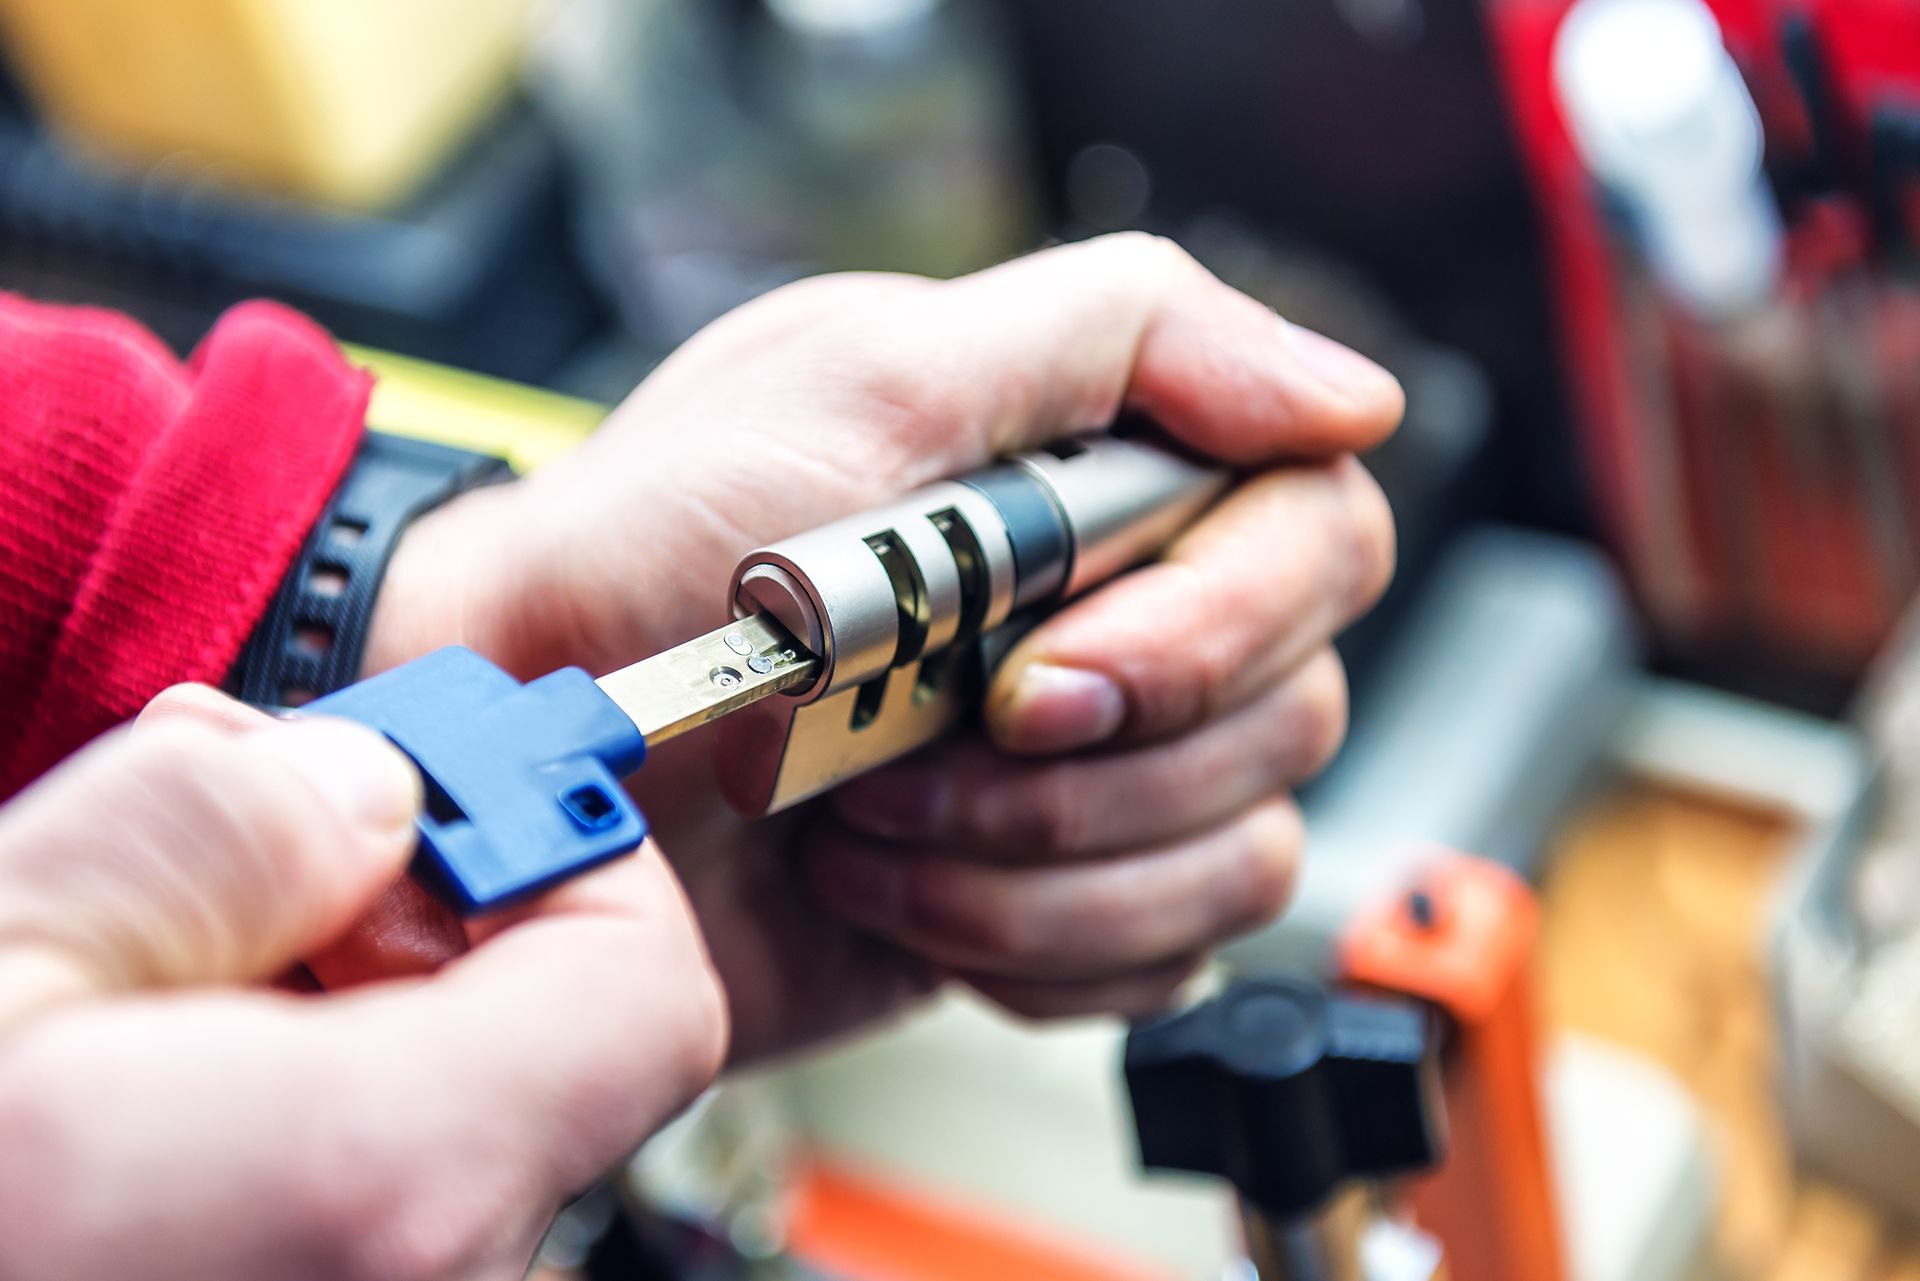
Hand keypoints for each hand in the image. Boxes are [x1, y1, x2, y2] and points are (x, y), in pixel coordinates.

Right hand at [0, 688, 724, 1280]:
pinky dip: (294, 1164)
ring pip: (443, 1155)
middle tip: (222, 895)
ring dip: (328, 1053)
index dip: (562, 861)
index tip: (438, 804)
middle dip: (408, 944)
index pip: (647, 991)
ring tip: (129, 1032)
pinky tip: (132, 1147)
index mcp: (380, 1188)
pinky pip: (372, 1244)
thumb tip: (359, 786)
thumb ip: (195, 844)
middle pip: (540, 1065)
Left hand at [367, 233, 1402, 1061]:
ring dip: (1037, 870)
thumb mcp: (863, 376)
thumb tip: (1350, 399)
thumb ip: (1123, 337)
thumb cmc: (646, 561)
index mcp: (1094, 480)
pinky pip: (1158, 962)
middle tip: (927, 743)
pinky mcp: (1049, 904)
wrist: (535, 766)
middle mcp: (1113, 617)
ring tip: (870, 823)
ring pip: (1238, 857)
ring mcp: (1088, 776)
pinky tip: (901, 898)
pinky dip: (1026, 949)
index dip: (1219, 625)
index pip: (1314, 538)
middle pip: (1295, 713)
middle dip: (1088, 773)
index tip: (1049, 673)